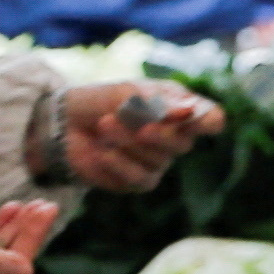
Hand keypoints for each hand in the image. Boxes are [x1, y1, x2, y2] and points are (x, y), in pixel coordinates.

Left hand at [53, 84, 215, 193]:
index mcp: (178, 110)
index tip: (199, 119)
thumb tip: (186, 112)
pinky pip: (140, 178)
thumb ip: (158, 103)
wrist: (63, 121)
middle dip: (157, 133)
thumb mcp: (128, 93)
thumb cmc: (101, 100)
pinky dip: (119, 164)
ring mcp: (157, 162)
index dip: (209, 120)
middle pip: (182, 143)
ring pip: (157, 160)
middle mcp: (174, 138)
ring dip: (127, 141)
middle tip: (137, 124)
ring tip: (104, 124)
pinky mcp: (136, 180)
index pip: (210, 119)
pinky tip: (102, 153)